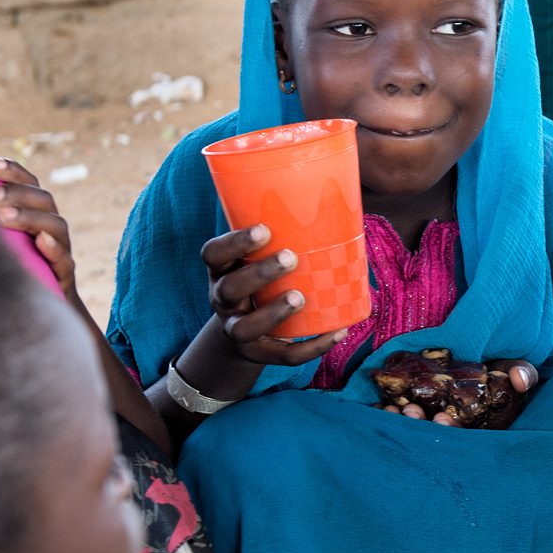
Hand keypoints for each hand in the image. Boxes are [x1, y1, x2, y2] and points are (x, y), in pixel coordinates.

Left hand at [0, 157, 87, 306]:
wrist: (36, 309)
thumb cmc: (6, 268)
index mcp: (34, 212)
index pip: (29, 183)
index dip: (13, 171)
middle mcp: (49, 226)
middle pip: (42, 199)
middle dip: (15, 193)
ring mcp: (60, 248)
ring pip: (54, 225)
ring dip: (29, 216)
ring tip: (2, 217)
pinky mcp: (64, 274)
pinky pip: (64, 259)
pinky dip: (54, 248)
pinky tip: (40, 242)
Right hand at [201, 224, 347, 368]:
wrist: (242, 336)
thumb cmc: (260, 282)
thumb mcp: (256, 259)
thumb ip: (281, 235)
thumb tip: (336, 196)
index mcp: (222, 271)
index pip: (213, 254)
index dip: (234, 243)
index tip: (263, 229)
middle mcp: (224, 300)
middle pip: (229, 290)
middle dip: (259, 273)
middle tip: (290, 257)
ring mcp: (238, 329)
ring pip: (246, 328)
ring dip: (274, 313)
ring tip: (300, 298)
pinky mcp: (260, 354)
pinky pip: (283, 355)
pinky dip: (312, 347)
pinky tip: (338, 332)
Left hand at [380, 361, 539, 427]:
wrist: (477, 361)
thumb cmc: (500, 372)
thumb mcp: (516, 369)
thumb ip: (524, 373)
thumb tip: (519, 379)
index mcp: (478, 432)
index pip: (462, 441)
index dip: (450, 433)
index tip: (443, 418)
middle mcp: (451, 436)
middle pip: (433, 442)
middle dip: (420, 429)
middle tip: (411, 412)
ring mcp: (429, 429)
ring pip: (412, 436)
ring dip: (399, 425)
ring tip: (390, 410)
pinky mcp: (409, 418)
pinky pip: (393, 425)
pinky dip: (382, 419)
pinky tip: (376, 409)